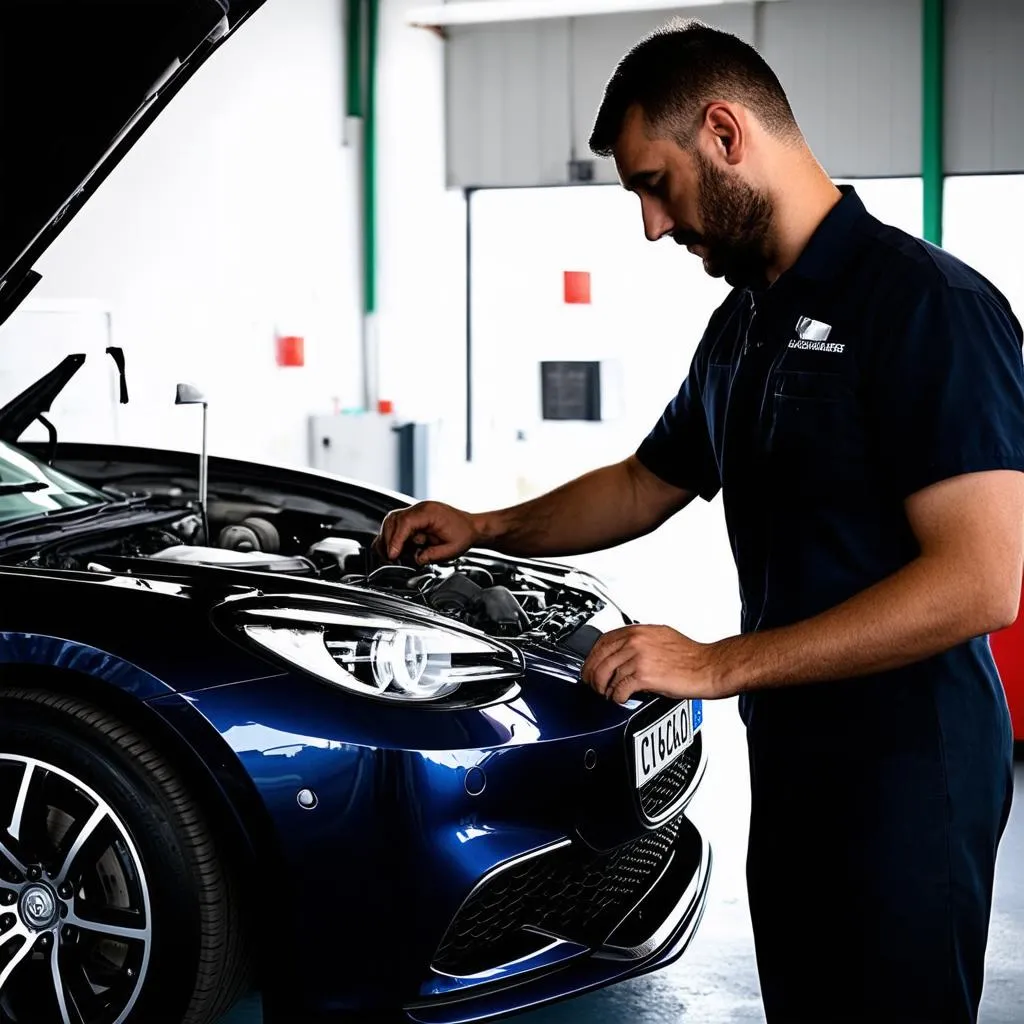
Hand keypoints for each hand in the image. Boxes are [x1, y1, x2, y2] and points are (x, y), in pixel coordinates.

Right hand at [372, 501, 480, 564]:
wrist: (471, 526)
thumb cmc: (463, 534)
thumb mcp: (452, 549)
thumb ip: (433, 555)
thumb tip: (416, 559)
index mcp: (430, 512)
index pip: (405, 523)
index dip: (396, 539)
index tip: (393, 554)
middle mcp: (420, 508)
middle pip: (393, 520)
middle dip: (388, 540)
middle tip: (391, 558)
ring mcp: (416, 512)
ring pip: (391, 521)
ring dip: (387, 538)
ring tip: (391, 555)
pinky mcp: (414, 518)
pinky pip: (396, 524)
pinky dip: (392, 536)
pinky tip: (394, 548)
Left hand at [581, 624, 723, 703]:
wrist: (709, 667)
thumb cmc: (691, 656)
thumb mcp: (661, 637)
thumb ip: (641, 641)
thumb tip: (624, 652)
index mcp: (639, 631)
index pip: (603, 641)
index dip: (592, 656)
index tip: (590, 666)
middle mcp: (636, 641)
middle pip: (600, 657)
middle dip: (591, 674)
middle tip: (592, 685)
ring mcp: (638, 657)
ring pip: (606, 673)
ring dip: (603, 688)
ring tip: (607, 694)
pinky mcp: (644, 675)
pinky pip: (619, 688)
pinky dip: (616, 697)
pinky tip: (620, 699)